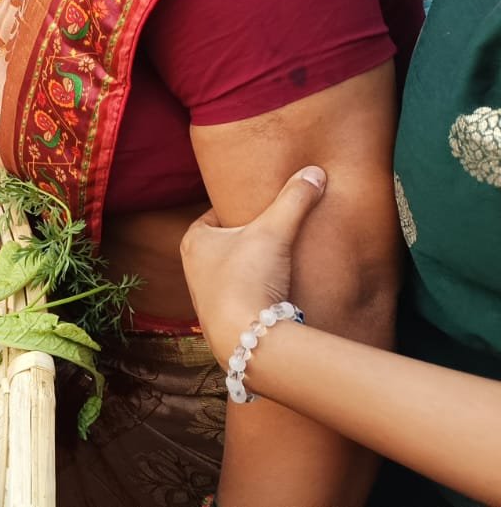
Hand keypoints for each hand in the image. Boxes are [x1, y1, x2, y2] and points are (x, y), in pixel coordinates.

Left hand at [180, 166, 326, 362]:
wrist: (245, 337)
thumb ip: (294, 200)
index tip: (259, 208)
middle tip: (272, 232)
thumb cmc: (249, 278)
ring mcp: (204, 296)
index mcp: (194, 240)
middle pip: (223, 244)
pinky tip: (274, 293)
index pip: (216, 215)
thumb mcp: (275, 231)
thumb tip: (316, 171)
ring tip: (276, 263)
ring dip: (250, 268)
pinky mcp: (221, 320)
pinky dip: (253, 292)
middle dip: (245, 239)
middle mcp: (192, 268)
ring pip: (230, 272)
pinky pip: (239, 297)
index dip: (237, 210)